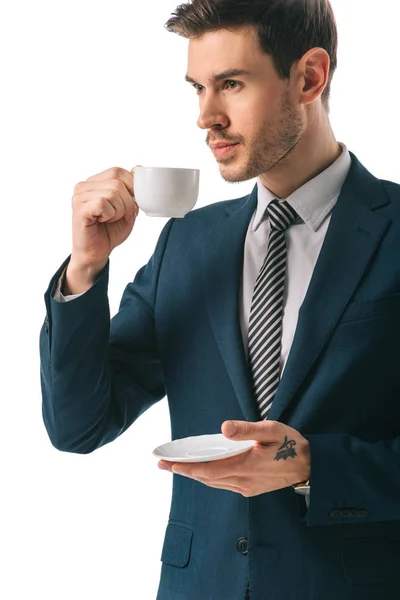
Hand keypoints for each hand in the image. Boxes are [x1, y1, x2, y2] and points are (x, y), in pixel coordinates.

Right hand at [65, 166, 138, 292]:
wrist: (96, 254)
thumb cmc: (109, 232)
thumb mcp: (127, 208)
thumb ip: (131, 189)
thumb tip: (137, 168)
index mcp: (95, 183)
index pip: (118, 172)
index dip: (132, 187)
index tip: (133, 205)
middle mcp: (84, 186)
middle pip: (117, 182)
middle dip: (129, 202)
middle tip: (124, 216)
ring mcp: (79, 196)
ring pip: (113, 193)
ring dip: (120, 211)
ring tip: (111, 220)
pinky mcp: (79, 208)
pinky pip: (103, 203)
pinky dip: (110, 215)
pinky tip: (103, 222)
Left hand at [158, 420, 310, 496]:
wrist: (311, 466)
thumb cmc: (291, 445)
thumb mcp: (272, 430)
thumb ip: (247, 429)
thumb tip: (224, 428)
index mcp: (246, 466)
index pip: (208, 470)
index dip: (186, 468)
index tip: (168, 463)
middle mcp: (243, 481)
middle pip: (206, 478)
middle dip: (183, 471)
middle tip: (161, 464)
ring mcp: (246, 487)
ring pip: (213, 483)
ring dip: (193, 475)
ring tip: (175, 467)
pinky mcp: (250, 489)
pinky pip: (223, 485)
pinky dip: (208, 478)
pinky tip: (202, 471)